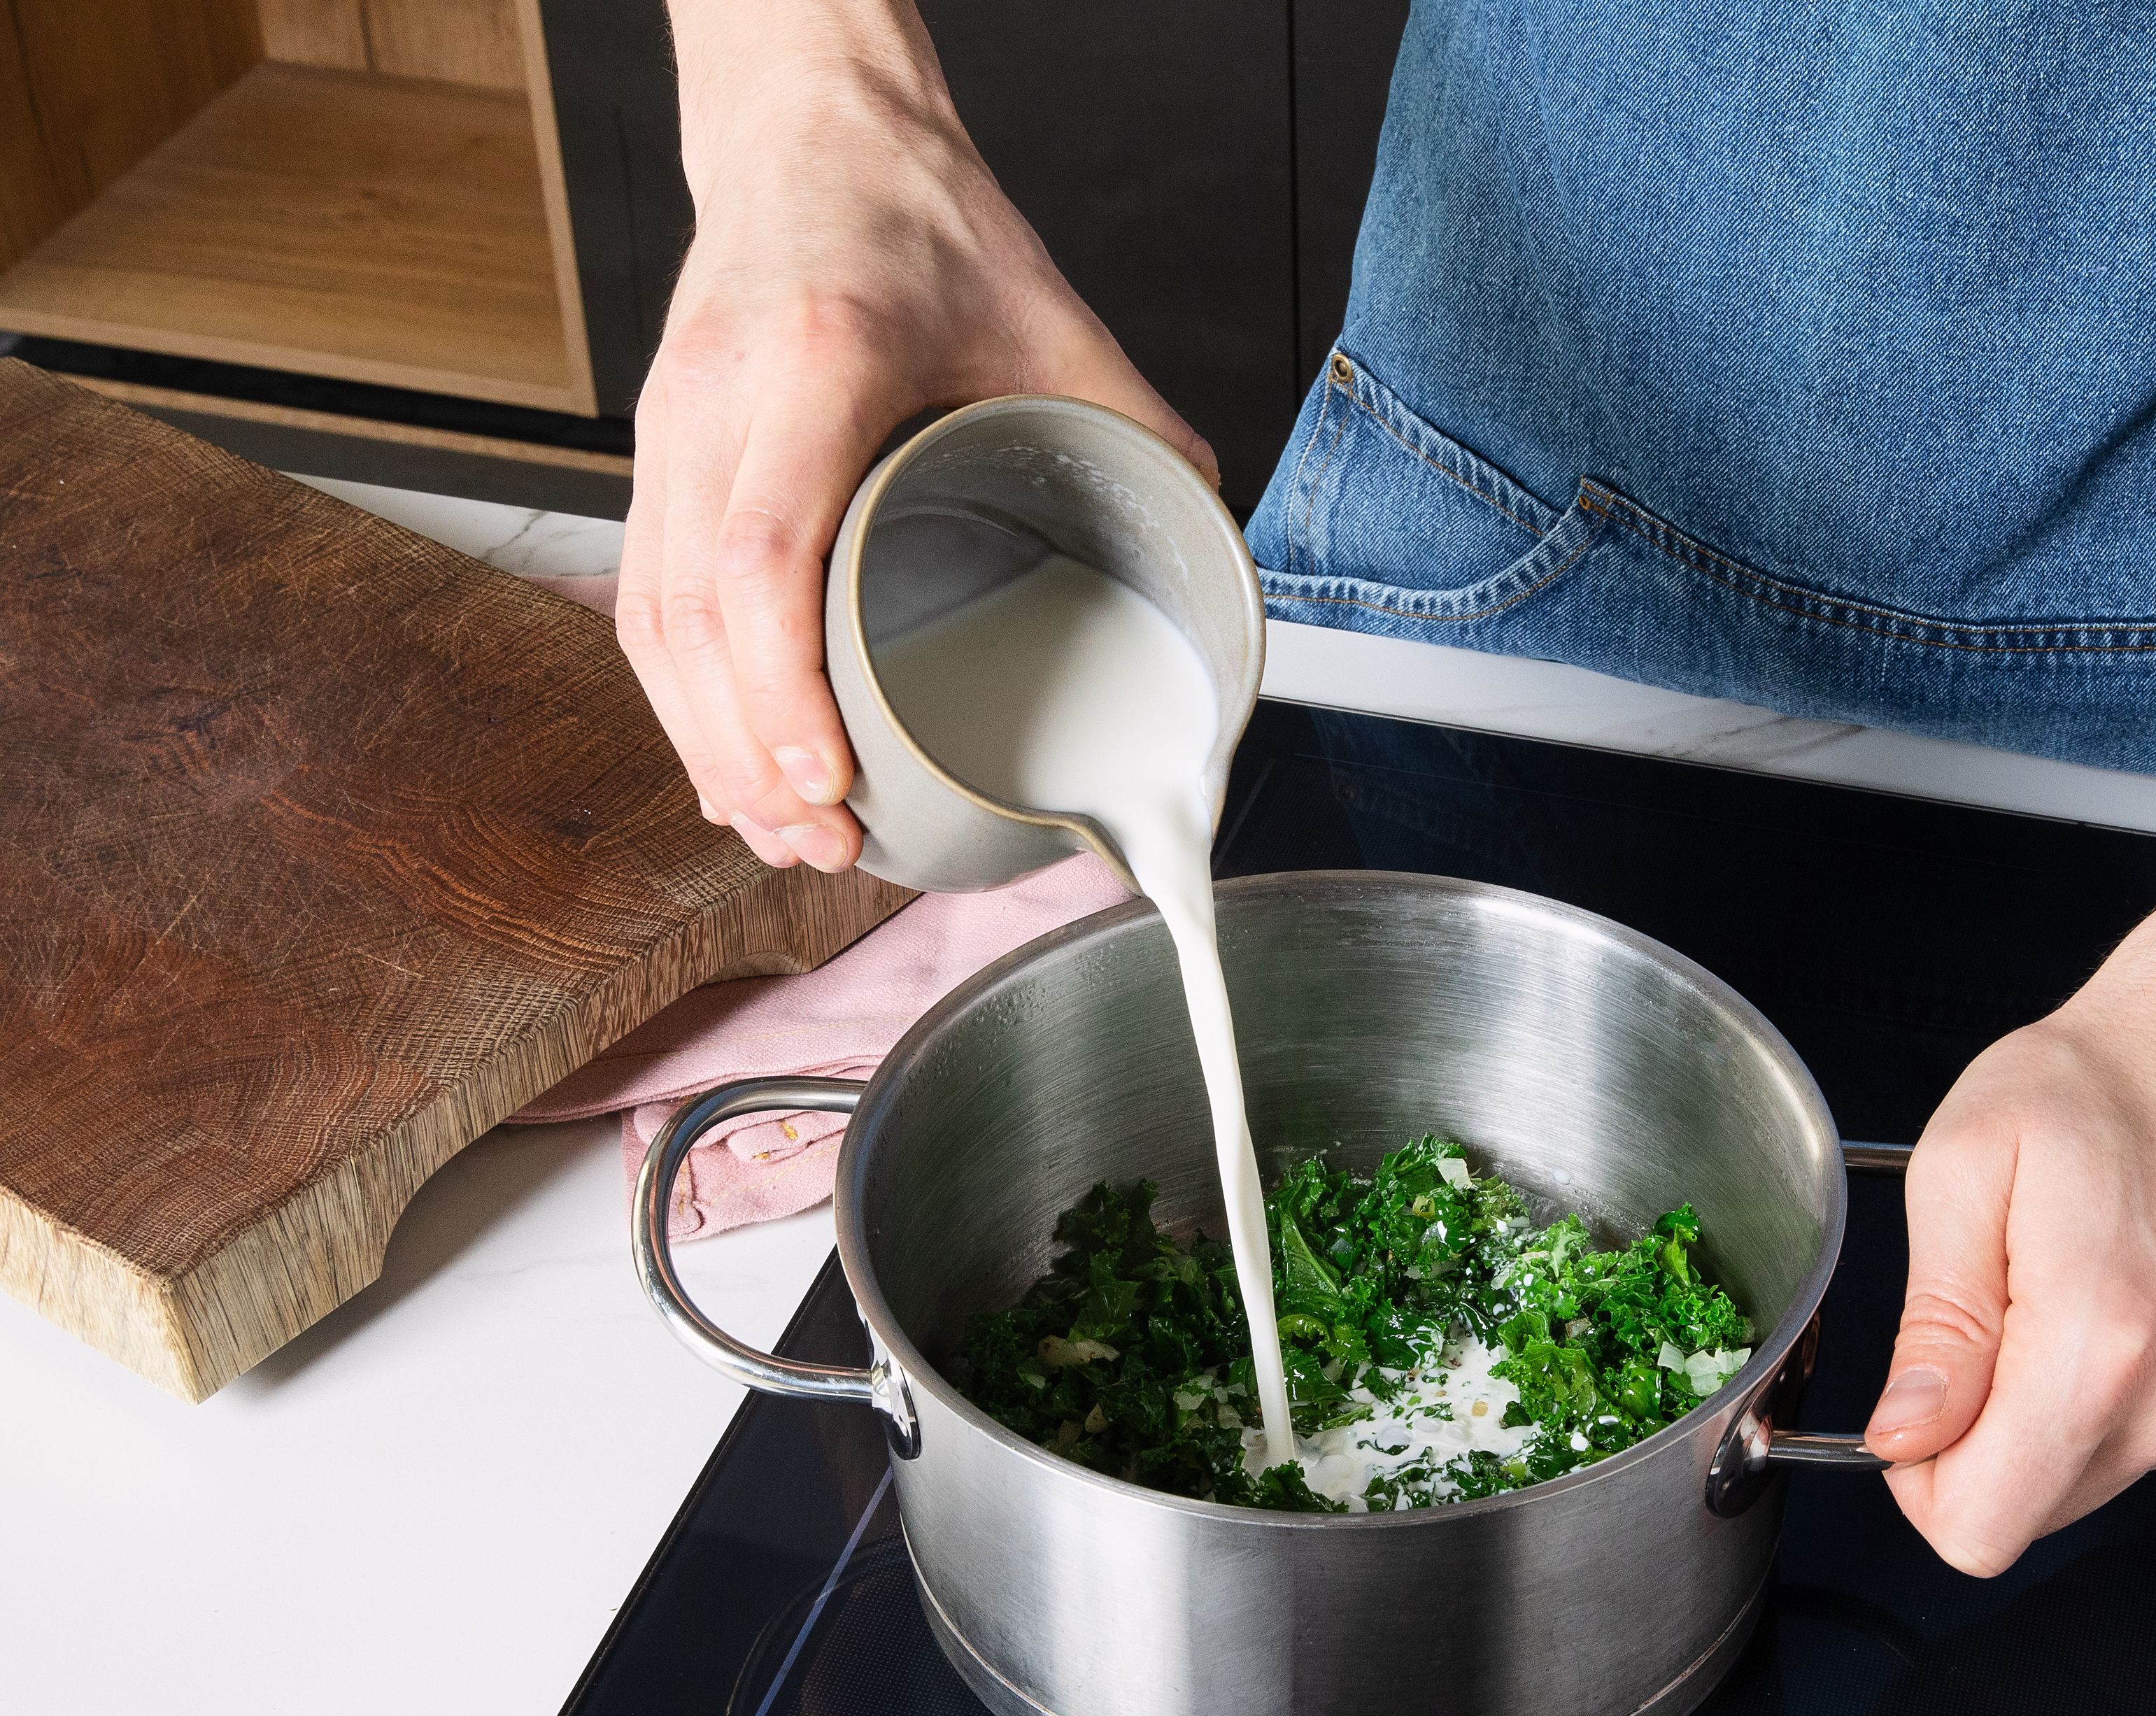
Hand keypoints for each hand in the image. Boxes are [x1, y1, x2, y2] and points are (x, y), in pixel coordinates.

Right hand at [624, 0, 1213, 871]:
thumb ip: (1142, 433)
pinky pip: (642, 595)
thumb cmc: (924, 218)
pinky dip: (682, 696)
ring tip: (780, 833)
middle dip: (747, 752)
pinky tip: (730, 764)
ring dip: (707, 742)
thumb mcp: (1058, 318)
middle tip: (821, 845)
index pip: (761, 549)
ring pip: (649, 618)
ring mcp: (667, 424)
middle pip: (690, 613)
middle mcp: (719, 397)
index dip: (782, 686)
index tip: (829, 781)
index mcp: (820, 361)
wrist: (814, 128)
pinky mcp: (651, 449)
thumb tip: (1211, 559)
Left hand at [1861, 965, 2155, 1574]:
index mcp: (2099, 1343)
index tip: (1914, 1410)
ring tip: (2051, 1300)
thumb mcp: (1960, 1171)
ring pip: (2079, 1487)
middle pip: (2026, 1515)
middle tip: (1987, 1321)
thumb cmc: (2093, 1087)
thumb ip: (1933, 1328)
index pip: (1981, 1525)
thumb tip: (1904, 1437)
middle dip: (1977, 1444)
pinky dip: (2100, 1404)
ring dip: (2038, 1419)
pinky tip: (2110, 1309)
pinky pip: (2138, 1453)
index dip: (1919, 1484)